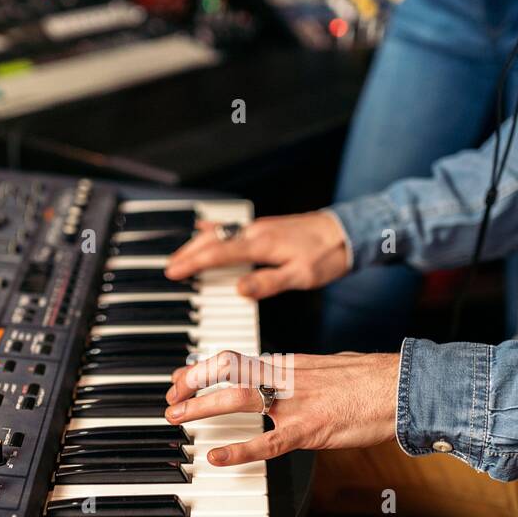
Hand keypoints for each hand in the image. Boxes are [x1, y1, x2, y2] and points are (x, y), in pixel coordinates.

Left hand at [163, 351, 399, 465]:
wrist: (403, 386)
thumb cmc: (372, 380)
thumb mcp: (328, 367)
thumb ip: (301, 374)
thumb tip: (286, 377)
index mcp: (289, 363)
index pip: (233, 359)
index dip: (200, 368)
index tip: (180, 380)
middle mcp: (286, 378)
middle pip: (226, 374)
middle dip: (191, 387)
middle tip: (170, 402)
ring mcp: (297, 403)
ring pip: (238, 400)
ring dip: (202, 409)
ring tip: (178, 420)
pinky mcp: (311, 429)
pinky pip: (268, 441)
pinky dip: (239, 450)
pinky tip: (217, 457)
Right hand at [164, 211, 349, 299]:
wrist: (348, 231)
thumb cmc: (327, 255)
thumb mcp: (300, 276)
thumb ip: (268, 282)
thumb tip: (238, 290)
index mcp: (261, 245)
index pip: (218, 254)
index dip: (193, 263)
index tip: (174, 272)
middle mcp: (256, 232)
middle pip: (213, 241)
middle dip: (188, 253)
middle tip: (169, 267)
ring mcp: (260, 227)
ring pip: (220, 234)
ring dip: (198, 244)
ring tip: (182, 255)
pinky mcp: (266, 227)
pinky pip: (232, 229)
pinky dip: (215, 232)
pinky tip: (207, 231)